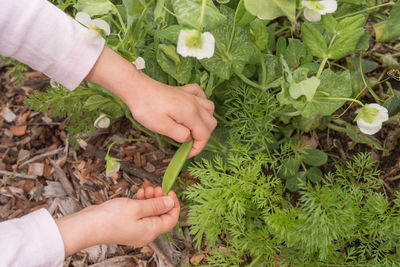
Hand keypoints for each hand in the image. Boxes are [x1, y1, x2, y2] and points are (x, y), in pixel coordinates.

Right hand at [56, 187, 179, 256]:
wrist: (87, 226)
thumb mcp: (137, 207)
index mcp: (151, 231)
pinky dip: (142, 203)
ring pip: (151, 213)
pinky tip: (139, 194)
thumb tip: (171, 202)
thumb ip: (156, 205)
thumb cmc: (110, 219)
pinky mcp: (128, 225)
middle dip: (161, 199)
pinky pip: (141, 213)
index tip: (170, 191)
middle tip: (156, 187)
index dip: (174, 204)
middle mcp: (145, 232)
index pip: (171, 219)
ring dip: (151, 199)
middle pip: (161, 215)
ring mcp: (136, 229)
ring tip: (146, 188)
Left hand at [85, 47, 216, 157]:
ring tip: (193, 128)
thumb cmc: (146, 108)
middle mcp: (195, 103)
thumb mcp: (161, 127)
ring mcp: (190, 96)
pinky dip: (202, 103)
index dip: (198, 148)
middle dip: (203, 136)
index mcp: (190, 113)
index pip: (204, 134)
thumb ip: (179, 135)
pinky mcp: (184, 90)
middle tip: (188, 143)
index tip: (187, 154)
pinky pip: (201, 95)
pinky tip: (195, 108)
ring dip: (205, 121)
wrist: (137, 88)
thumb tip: (188, 138)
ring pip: (210, 109)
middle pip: (211, 123)